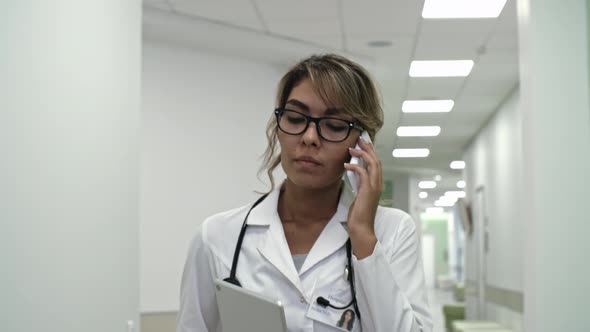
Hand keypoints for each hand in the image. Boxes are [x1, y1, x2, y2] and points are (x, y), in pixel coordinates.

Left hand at [343, 136, 381, 258]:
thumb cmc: (358, 215)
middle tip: (359, 139)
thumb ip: (359, 184)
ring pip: (373, 164)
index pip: (376, 164)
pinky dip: (355, 167)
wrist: (362, 229)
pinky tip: (346, 164)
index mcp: (376, 185)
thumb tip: (353, 173)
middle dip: (368, 148)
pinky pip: (363, 174)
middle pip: (376, 160)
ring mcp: (374, 188)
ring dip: (362, 154)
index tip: (363, 144)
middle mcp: (378, 184)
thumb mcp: (359, 196)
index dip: (371, 152)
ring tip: (352, 149)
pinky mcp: (368, 191)